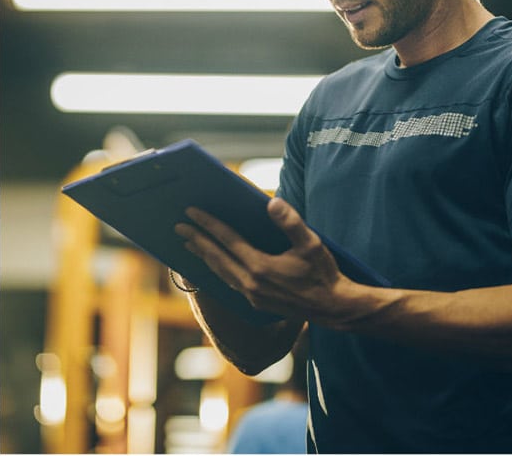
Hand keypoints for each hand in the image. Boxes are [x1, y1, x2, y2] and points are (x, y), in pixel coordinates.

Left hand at [174, 197, 355, 322]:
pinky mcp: (256, 304)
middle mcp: (251, 284)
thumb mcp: (311, 244)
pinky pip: (229, 282)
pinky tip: (214, 265)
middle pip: (216, 258)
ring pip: (220, 272)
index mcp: (260, 267)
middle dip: (196, 240)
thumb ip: (290, 222)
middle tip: (178, 226)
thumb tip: (271, 202)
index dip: (208, 224)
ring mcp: (251, 296)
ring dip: (204, 256)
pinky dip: (217, 270)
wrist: (332, 308)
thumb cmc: (323, 273)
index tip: (191, 211)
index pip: (227, 241)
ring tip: (190, 244)